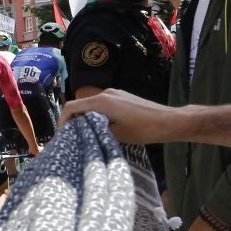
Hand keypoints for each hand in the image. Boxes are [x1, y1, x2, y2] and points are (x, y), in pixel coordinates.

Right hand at [62, 90, 185, 143]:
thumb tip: (82, 131)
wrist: (168, 121)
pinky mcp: (123, 98)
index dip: (62, 120)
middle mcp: (106, 93)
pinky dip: (97, 115)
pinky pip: (103, 105)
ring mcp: (115, 94)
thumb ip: (95, 130)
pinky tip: (101, 128)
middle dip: (74, 120)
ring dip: (86, 118)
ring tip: (86, 134)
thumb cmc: (142, 129)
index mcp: (101, 101)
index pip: (72, 106)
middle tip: (72, 137)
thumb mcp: (115, 134)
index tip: (62, 135)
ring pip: (92, 105)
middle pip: (81, 105)